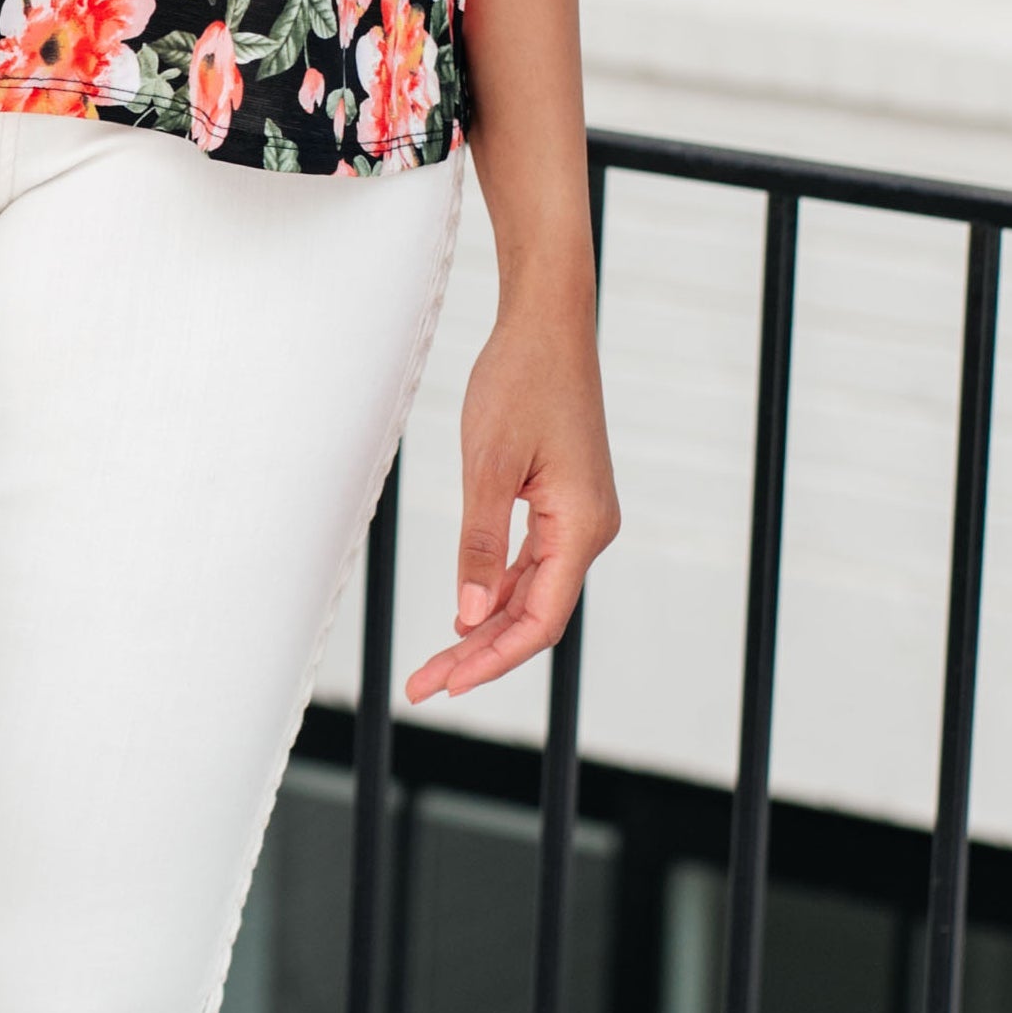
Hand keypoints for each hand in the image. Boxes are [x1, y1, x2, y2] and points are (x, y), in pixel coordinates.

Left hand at [407, 288, 618, 705]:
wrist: (547, 326)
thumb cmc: (520, 381)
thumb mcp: (488, 464)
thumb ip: (480, 543)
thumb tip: (468, 612)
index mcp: (582, 526)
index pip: (540, 620)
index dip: (492, 658)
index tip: (445, 684)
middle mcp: (590, 530)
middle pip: (535, 616)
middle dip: (478, 655)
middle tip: (422, 686)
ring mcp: (579, 519)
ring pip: (532, 595)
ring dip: (483, 629)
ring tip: (434, 664)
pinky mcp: (564, 505)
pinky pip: (533, 566)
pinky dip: (496, 593)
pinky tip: (464, 616)